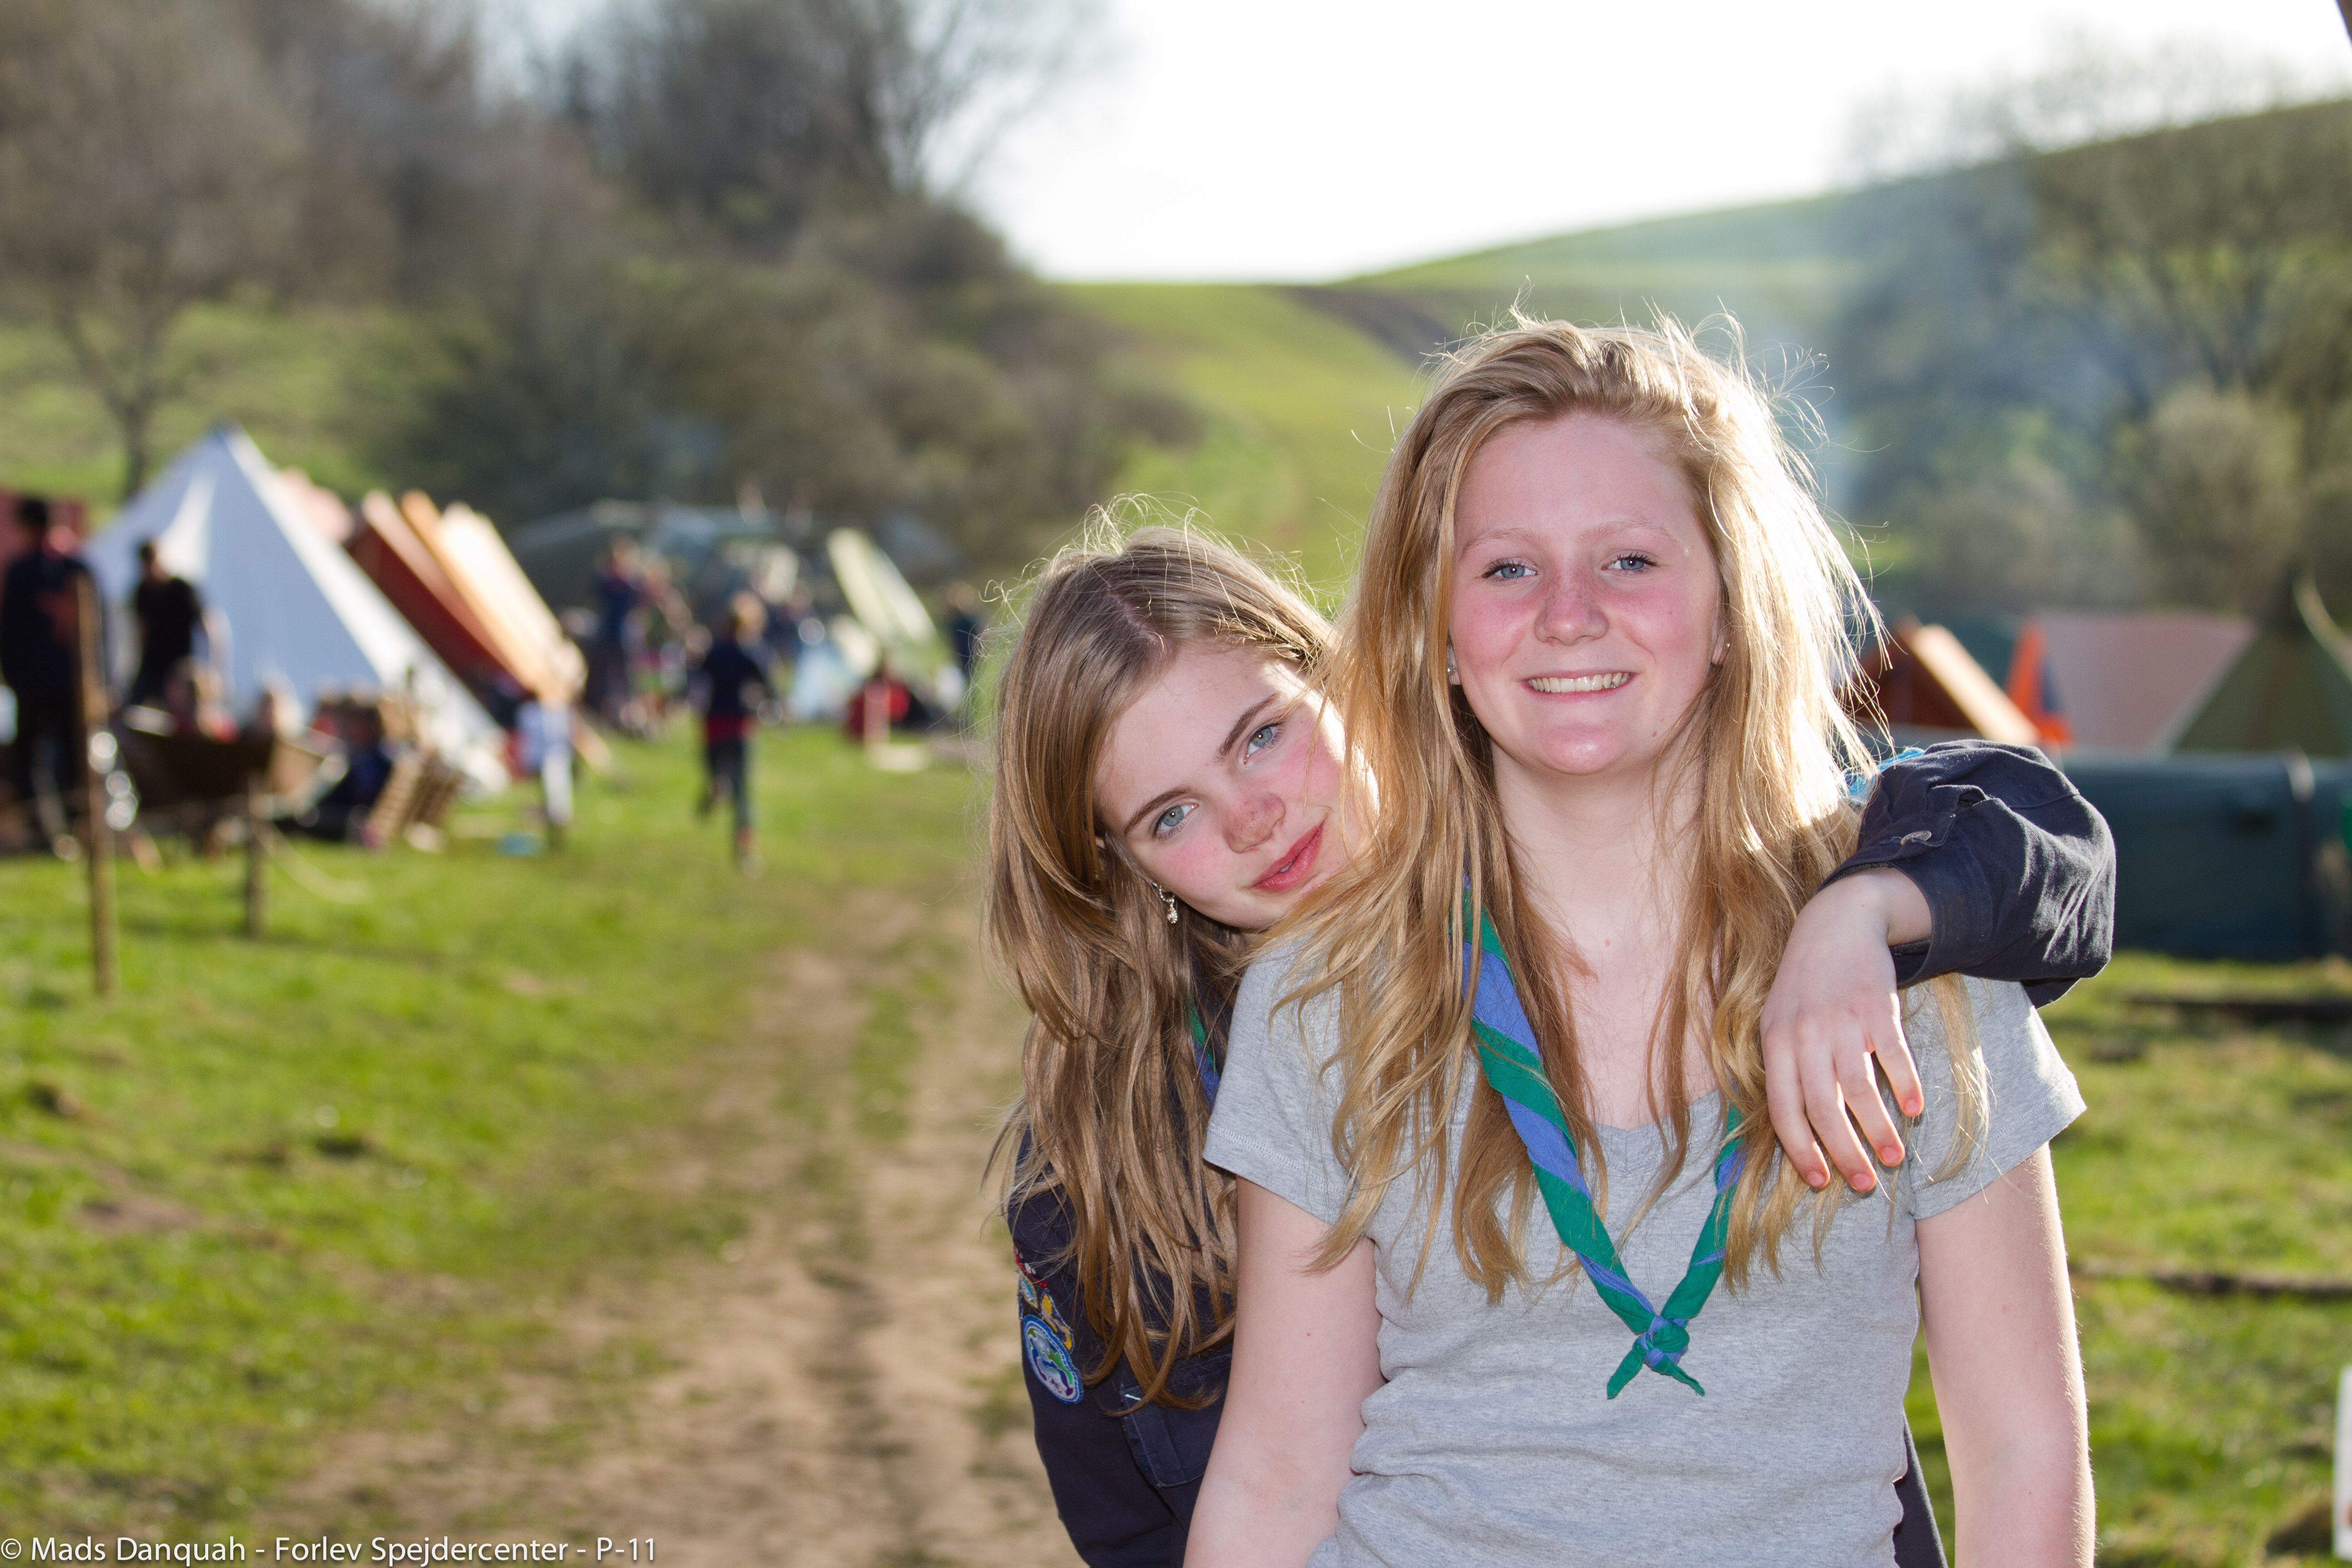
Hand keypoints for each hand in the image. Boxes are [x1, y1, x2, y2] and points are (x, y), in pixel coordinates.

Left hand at [1761, 870, 1930, 1192]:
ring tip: (1894, 1158)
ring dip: (1879, 1130)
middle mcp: (1805, 1036)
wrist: (1835, 925)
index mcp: (1776, 1044)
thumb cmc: (1804, 988)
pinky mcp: (1877, 1007)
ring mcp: (1842, 1021)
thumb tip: (1792, 1130)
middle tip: (1865, 1184)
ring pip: (1859, 1090)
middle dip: (1845, 1153)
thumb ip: (1781, 1069)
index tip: (1819, 1181)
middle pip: (1823, 1108)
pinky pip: (1893, 1056)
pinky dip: (1905, 1086)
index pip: (1783, 1110)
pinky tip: (1915, 1108)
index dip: (1801, 1150)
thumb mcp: (1776, 1022)